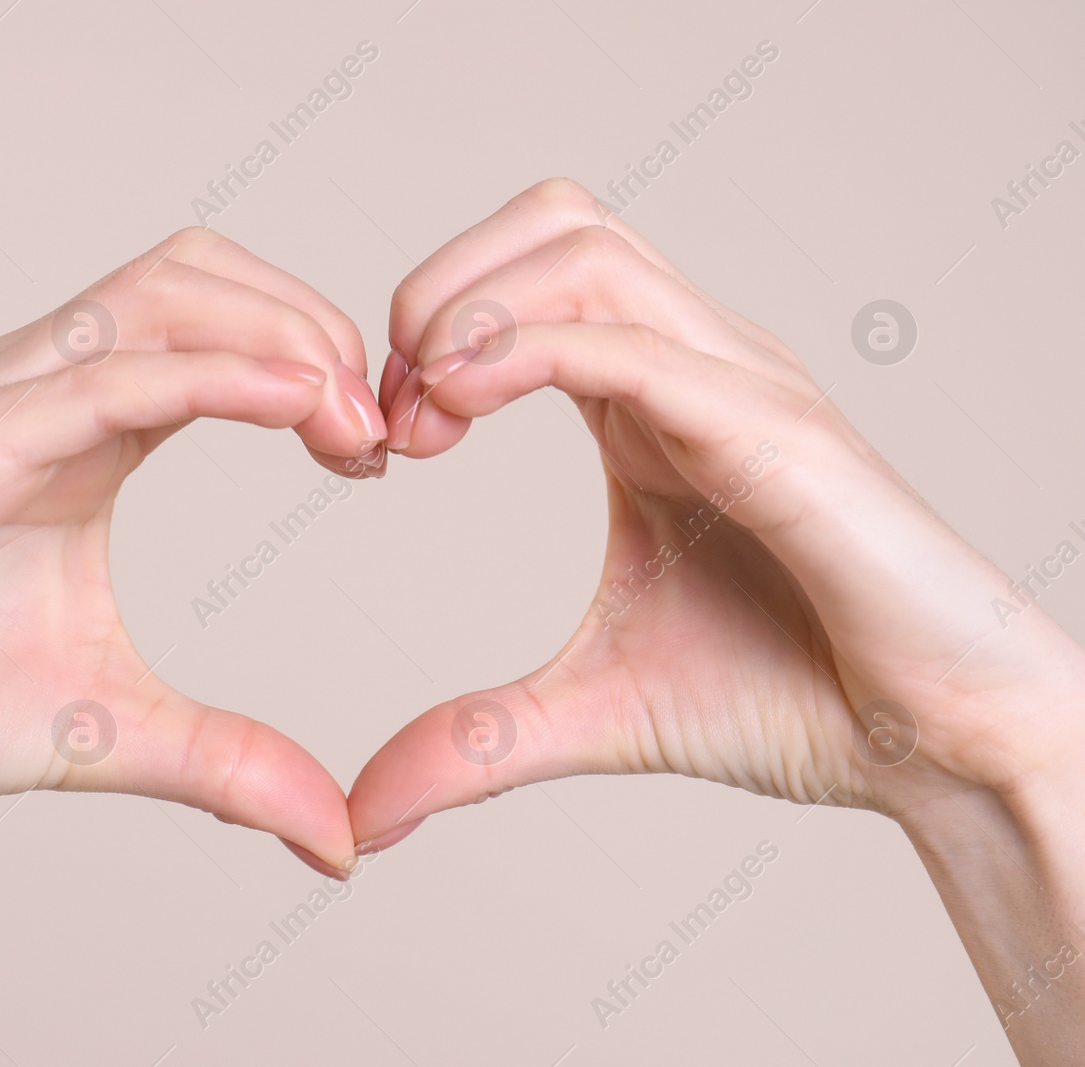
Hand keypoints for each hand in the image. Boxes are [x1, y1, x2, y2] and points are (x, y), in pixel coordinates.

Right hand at [0, 228, 384, 872]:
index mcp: (75, 428)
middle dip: (309, 324)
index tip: (373, 452)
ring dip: (277, 335)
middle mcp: (32, 389)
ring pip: (156, 294)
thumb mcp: (118, 728)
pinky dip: (210, 375)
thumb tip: (340, 843)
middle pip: (196, 274)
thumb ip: (233, 763)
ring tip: (352, 418)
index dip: (309, 360)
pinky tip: (297, 408)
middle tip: (378, 426)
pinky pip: (100, 376)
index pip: (212, 325)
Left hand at [351, 178, 1084, 856]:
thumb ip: (475, 741)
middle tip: (393, 413)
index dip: (429, 328)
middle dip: (438, 288)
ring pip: (586, 250)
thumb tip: (368, 813)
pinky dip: (528, 352)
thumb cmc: (796, 697)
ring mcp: (742, 387)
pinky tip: (463, 406)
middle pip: (551, 222)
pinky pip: (635, 346)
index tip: (382, 439)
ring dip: (472, 308)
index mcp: (648, 403)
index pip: (527, 275)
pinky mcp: (778, 435)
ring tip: (425, 410)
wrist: (943, 746)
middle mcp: (694, 367)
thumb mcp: (594, 711)